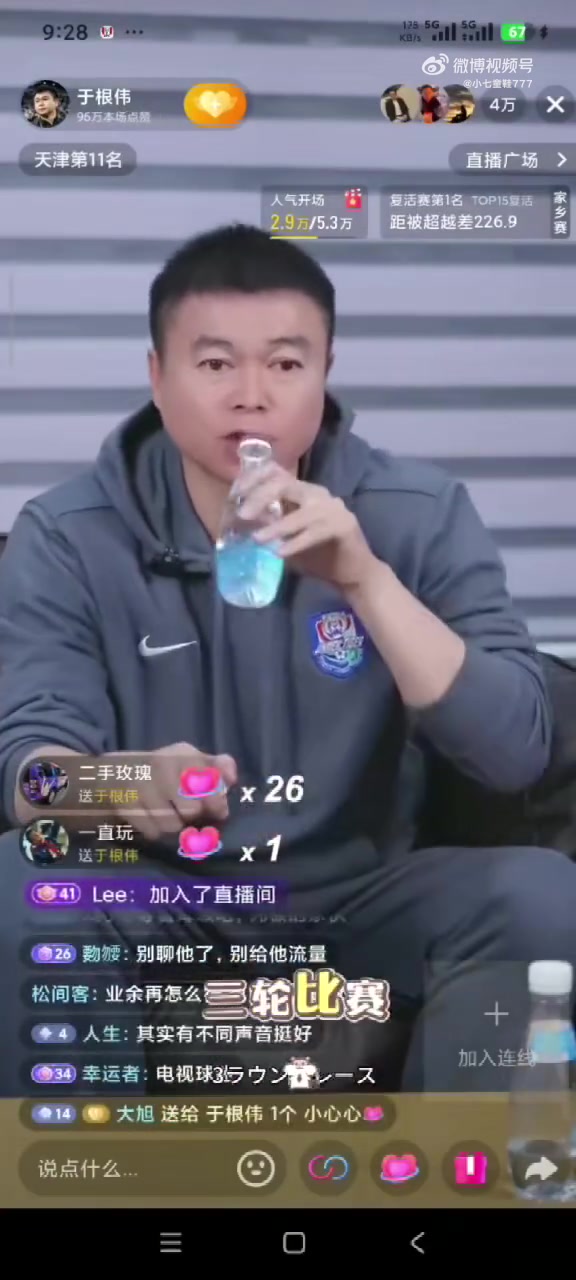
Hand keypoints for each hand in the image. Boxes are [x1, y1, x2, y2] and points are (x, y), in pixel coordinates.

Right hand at [115, 743, 236, 843]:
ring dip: (174, 827)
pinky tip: (154, 821)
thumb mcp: (197, 763)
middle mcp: (162, 765)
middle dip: (194, 817)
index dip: (216, 801)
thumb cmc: (172, 773)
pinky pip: (152, 832)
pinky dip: (156, 832)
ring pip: (171, 825)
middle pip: (191, 809)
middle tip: (190, 814)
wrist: (121, 775)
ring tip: (171, 817)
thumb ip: (220, 768)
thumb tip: (231, 779)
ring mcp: (142, 784)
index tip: (219, 811)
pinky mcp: (125, 803)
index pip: (210, 781)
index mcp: (184, 754)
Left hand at [236, 463, 376, 592]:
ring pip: (301, 511)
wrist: (354, 573)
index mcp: (303, 492)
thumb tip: (240, 523)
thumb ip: (269, 526)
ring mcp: (334, 508)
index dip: (253, 479)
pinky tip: (281, 553)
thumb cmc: (319, 556)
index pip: (276, 472)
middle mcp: (318, 494)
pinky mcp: (344, 526)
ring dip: (277, 525)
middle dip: (260, 497)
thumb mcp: (287, 539)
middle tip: (242, 515)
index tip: (235, 494)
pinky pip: (315, 532)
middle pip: (285, 484)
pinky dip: (296, 542)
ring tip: (258, 539)